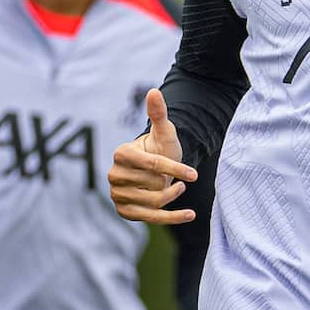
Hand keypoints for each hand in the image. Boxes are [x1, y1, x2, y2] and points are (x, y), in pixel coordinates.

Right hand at [108, 89, 198, 224]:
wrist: (154, 168)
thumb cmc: (159, 147)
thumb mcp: (164, 132)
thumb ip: (159, 114)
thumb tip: (154, 91)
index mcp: (122, 153)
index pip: (153, 164)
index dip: (175, 169)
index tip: (194, 175)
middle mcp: (114, 175)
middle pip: (154, 185)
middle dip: (170, 181)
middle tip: (174, 177)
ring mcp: (117, 195)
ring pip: (154, 203)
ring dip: (173, 196)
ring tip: (178, 188)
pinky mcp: (124, 212)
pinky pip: (151, 218)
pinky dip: (173, 218)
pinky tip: (191, 215)